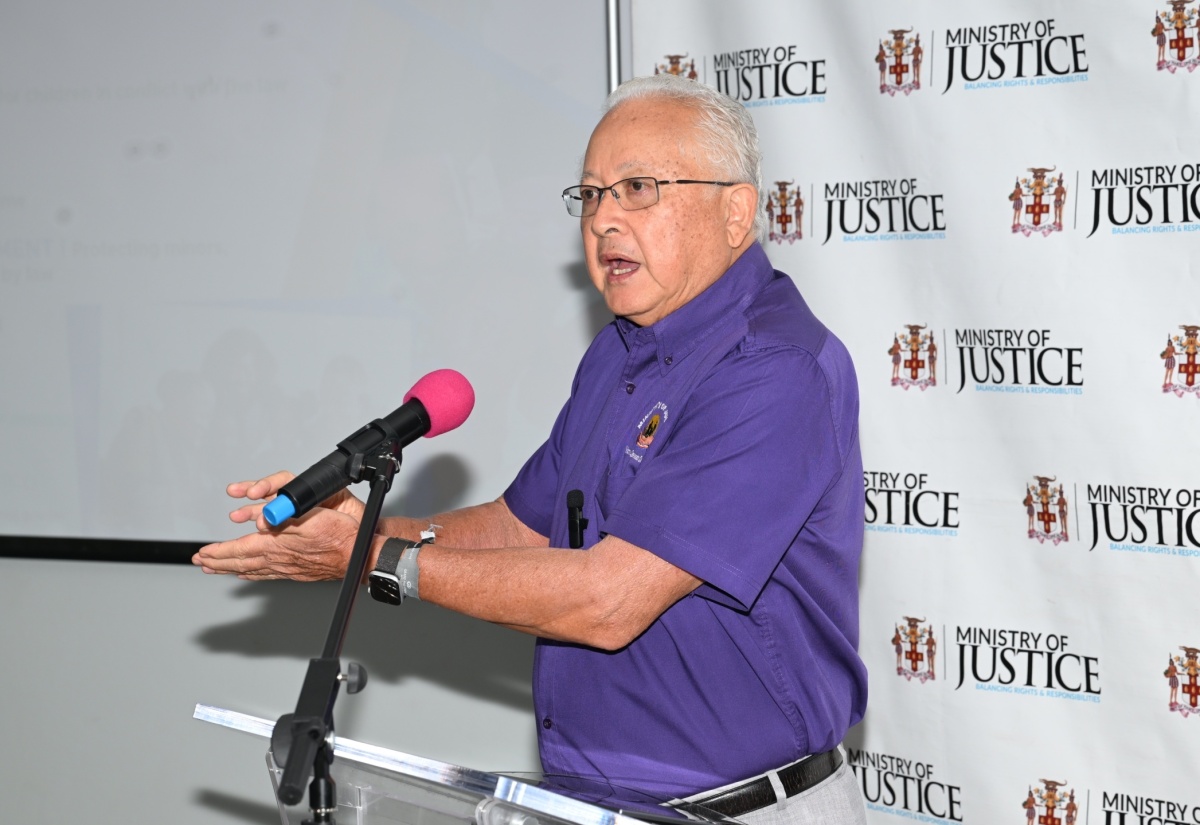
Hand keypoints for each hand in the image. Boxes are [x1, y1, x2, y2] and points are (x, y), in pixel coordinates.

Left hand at [193, 470, 366, 580]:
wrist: (358, 555)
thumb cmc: (339, 536)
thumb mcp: (311, 518)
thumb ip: (283, 518)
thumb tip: (260, 521)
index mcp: (278, 545)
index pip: (240, 550)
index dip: (219, 551)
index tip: (203, 552)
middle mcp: (278, 559)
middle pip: (240, 562)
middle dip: (218, 561)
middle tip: (201, 561)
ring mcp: (286, 568)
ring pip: (250, 569)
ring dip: (230, 568)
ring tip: (215, 569)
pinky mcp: (295, 571)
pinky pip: (265, 574)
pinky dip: (251, 573)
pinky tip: (247, 574)